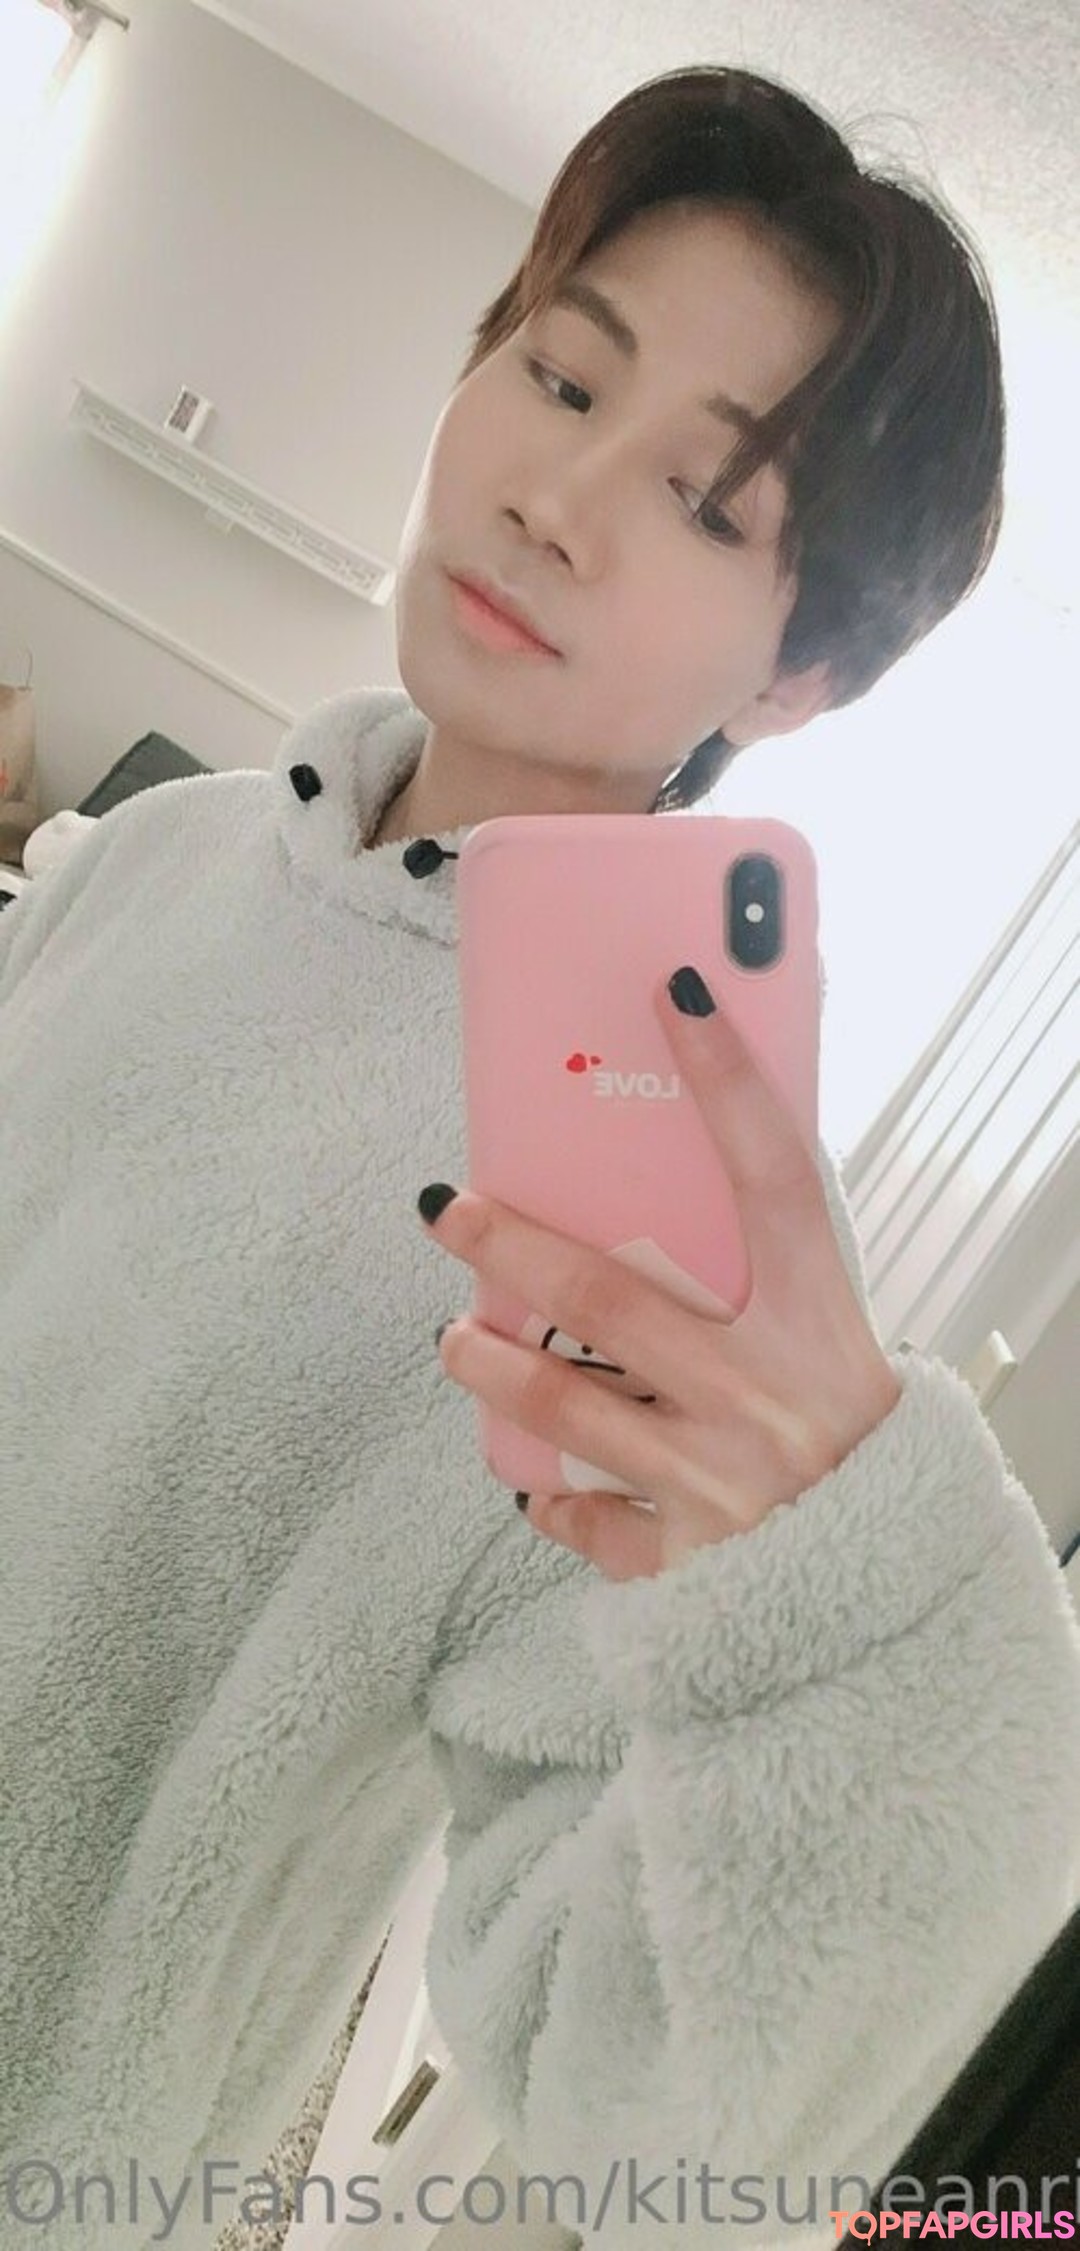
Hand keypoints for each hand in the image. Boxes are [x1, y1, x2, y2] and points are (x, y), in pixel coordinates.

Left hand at [419, 965, 901, 1582]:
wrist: (896, 1579)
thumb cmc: (852, 1438)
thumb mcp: (833, 1342)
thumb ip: (769, 1277)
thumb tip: (674, 1181)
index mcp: (820, 1322)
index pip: (775, 1174)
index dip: (727, 1078)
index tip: (676, 988)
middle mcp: (769, 1395)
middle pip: (609, 1299)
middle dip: (511, 1246)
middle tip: (448, 1208)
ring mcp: (724, 1480)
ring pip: (567, 1406)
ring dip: (493, 1365)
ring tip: (456, 1338)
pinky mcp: (691, 1557)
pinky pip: (590, 1521)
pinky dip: (552, 1500)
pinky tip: (533, 1484)